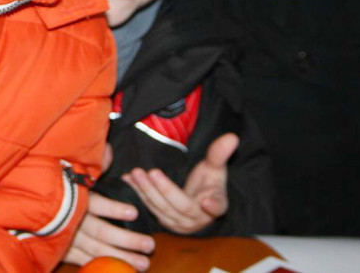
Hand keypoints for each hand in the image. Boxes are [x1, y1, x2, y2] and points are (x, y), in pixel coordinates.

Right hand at [63, 144, 155, 270]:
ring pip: (96, 250)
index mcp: (74, 197)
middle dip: (127, 240)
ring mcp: (65, 237)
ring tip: (143, 263)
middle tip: (149, 244)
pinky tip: (118, 269)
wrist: (24, 203)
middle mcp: (71, 219)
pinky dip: (101, 266)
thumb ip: (93, 163)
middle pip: (101, 232)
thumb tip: (109, 151)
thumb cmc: (53, 184)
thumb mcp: (70, 168)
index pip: (97, 204)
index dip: (115, 209)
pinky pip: (83, 260)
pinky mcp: (61, 249)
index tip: (134, 212)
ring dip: (121, 258)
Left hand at [121, 133, 238, 233]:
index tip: (208, 201)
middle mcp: (197, 219)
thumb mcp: (215, 168)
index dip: (213, 205)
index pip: (217, 206)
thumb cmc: (208, 183)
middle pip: (180, 205)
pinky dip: (137, 194)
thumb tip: (232, 137)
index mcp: (216, 205)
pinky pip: (149, 207)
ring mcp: (178, 223)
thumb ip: (220, 154)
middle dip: (164, 190)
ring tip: (135, 173)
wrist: (198, 201)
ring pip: (160, 208)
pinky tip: (127, 180)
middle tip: (150, 173)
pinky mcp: (163, 221)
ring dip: (146, 191)